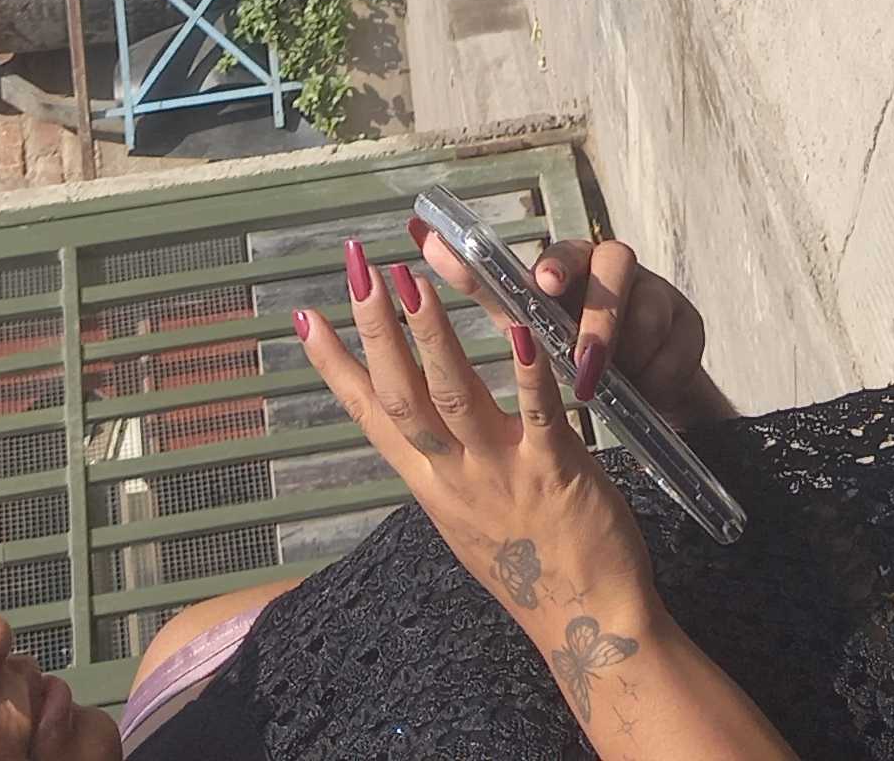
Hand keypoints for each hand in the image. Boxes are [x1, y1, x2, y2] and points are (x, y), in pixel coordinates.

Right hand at [298, 240, 656, 707]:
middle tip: (357, 269)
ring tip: (413, 281)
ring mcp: (502, 473)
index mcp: (430, 483)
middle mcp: (455, 476)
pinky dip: (526, 373)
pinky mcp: (555, 470)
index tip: (304, 317)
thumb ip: (440, 469)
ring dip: (432, 336)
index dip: (336, 366)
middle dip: (375, 329)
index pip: (370, 415)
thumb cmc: (532, 569)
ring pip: (454, 396)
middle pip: (401, 395)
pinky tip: (519, 330)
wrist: (589, 626)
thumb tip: (414, 432)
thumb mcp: (464, 521)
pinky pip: (537, 415)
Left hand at [415, 223, 727, 431]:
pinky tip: (645, 390)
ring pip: (649, 312)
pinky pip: (678, 351)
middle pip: (616, 269)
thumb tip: (422, 238)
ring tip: (611, 384)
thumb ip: (482, 284)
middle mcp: (614, 269)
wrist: (632, 378)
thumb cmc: (566, 338)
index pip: (565, 253)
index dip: (557, 266)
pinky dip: (658, 375)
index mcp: (570, 264)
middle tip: (585, 363)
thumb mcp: (525, 318)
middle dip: (601, 318)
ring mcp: (656, 294)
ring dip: (629, 352)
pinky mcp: (688, 326)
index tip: (542, 282)